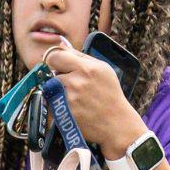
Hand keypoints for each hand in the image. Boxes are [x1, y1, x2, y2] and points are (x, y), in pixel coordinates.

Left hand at [44, 37, 143, 155]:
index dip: (54, 60)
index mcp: (88, 68)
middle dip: (60, 77)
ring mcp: (69, 98)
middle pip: (52, 72)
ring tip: (77, 99)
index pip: (55, 55)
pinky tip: (74, 108)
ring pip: (51, 87)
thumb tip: (60, 45)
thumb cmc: (111, 96)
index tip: (58, 65)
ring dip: (59, 91)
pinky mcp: (63, 112)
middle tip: (74, 86)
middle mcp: (77, 81)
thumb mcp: (104, 70)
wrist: (118, 124)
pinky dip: (59, 104)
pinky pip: (51, 102)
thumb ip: (81, 57)